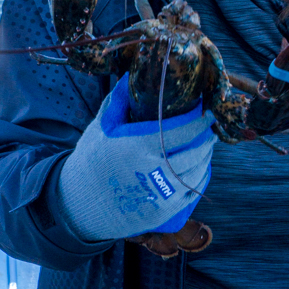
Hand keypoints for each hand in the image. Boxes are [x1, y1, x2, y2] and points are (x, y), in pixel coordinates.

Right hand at [56, 74, 216, 242]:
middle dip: (207, 139)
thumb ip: (120, 101)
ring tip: (205, 147)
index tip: (207, 112)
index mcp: (139, 146)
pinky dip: (199, 179)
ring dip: (205, 158)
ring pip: (196, 172)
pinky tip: (198, 169)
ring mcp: (160, 195)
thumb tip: (132, 76)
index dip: (200, 120)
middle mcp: (154, 170)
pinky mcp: (162, 212)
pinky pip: (191, 193)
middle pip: (195, 152)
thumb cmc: (90, 161)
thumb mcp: (101, 127)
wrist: (78, 204)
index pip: (183, 130)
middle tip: (210, 129)